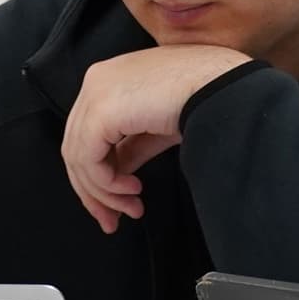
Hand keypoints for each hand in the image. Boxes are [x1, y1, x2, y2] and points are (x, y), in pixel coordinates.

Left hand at [60, 45, 251, 233]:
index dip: (95, 176)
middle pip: (76, 147)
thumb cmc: (205, 97)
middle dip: (93, 192)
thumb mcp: (158, 130)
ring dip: (104, 193)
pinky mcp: (101, 109)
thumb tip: (114, 176)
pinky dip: (105, 183)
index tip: (114, 208)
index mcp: (110, 78)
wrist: (222, 85)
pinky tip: (132, 190)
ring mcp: (95, 92)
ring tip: (132, 207)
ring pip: (78, 156)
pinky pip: (88, 158)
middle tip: (112, 222)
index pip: (86, 134)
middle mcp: (96, 80)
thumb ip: (130, 149)